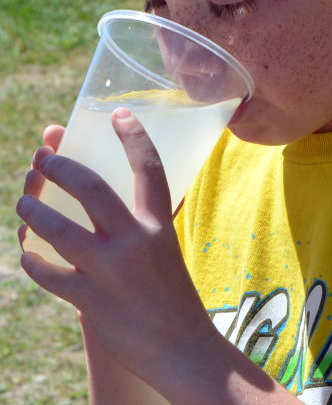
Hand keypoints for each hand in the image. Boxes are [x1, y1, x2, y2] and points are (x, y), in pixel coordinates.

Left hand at [16, 109, 213, 392]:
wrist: (180, 347)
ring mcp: (109, 271)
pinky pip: (47, 272)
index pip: (149, 167)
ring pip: (56, 228)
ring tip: (22, 201)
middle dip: (60, 167)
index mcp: (158, 224)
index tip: (118, 114)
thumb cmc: (172, 294)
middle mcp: (135, 241)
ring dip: (32, 210)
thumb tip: (105, 198)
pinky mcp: (89, 300)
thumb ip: (140, 222)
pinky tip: (29, 252)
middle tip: (42, 158)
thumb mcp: (164, 247)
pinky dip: (33, 259)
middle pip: (91, 188)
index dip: (133, 136)